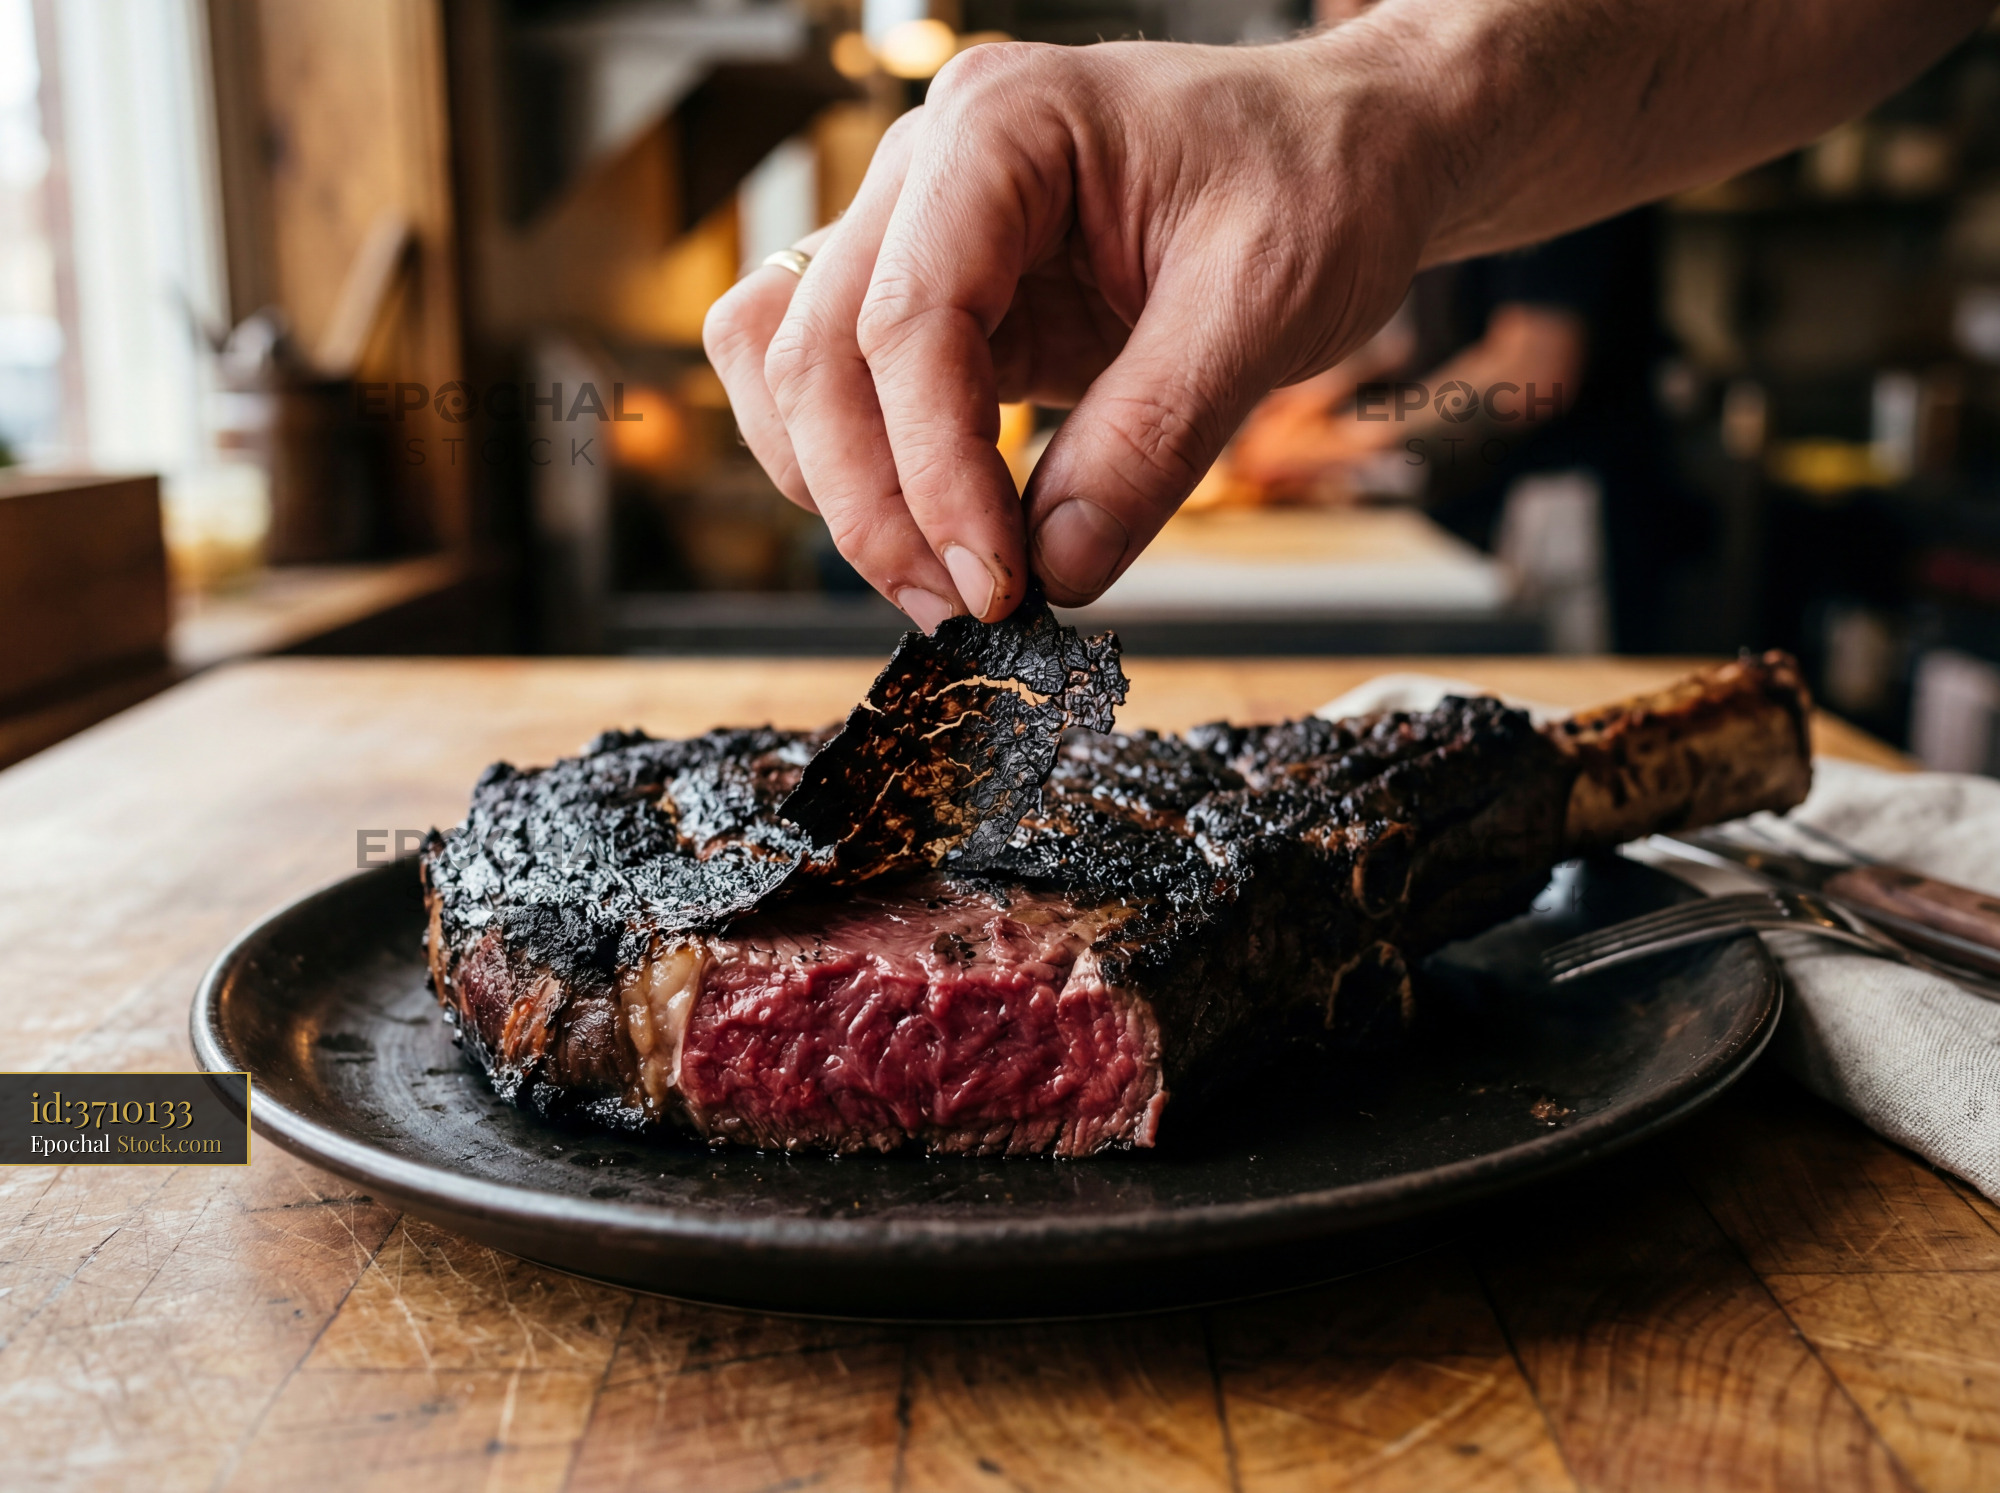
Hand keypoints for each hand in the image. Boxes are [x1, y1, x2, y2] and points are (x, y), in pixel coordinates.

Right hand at [704, 33, 1437, 624]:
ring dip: (843, 492)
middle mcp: (928, 168)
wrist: (1350, 152)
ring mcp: (917, 231)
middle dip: (875, 506)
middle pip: (816, 353)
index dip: (934, 473)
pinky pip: (838, 386)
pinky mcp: (936, 301)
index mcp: (1001, 126)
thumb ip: (1153, 436)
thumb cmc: (1319, 182)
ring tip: (948, 584)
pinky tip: (937, 530)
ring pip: (792, 370)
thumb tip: (1059, 568)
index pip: (908, 321)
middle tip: (964, 612)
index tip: (994, 585)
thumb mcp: (1265, 304)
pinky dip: (859, 469)